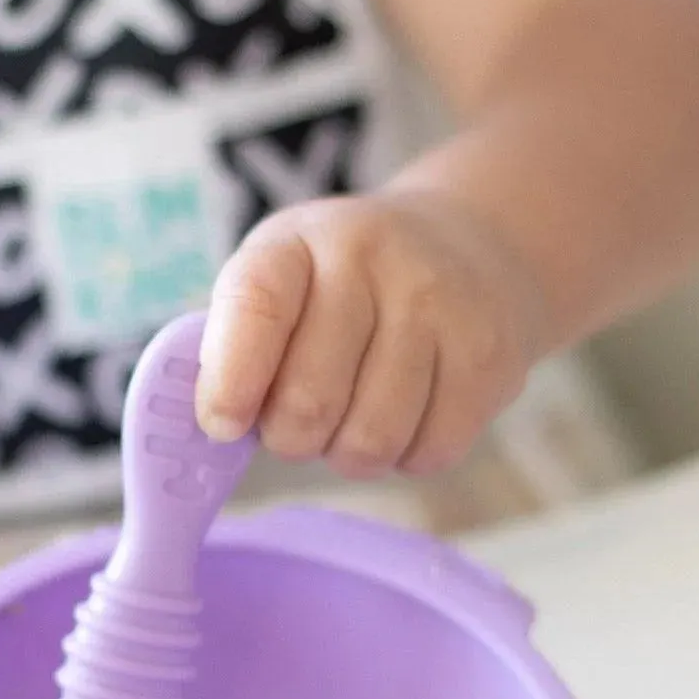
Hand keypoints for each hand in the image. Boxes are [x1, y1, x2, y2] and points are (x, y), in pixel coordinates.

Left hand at [196, 187, 547, 477]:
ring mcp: (439, 305)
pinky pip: (428, 452)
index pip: (255, 306)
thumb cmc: (341, 282)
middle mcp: (371, 259)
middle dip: (287, 436)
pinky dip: (404, 457)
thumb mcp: (278, 277)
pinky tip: (402, 416)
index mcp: (297, 240)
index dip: (231, 379)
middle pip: (308, 400)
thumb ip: (231, 341)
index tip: (222, 425)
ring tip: (348, 419)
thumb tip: (208, 426)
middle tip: (292, 423)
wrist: (470, 247)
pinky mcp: (490, 357)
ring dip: (344, 453)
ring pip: (370, 439)